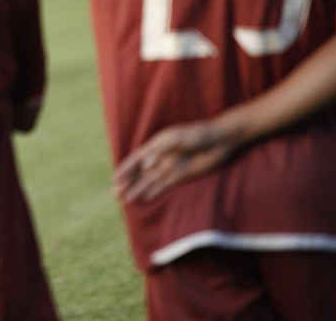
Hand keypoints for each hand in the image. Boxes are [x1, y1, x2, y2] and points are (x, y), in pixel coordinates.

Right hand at [114, 119, 240, 202]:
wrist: (221, 140)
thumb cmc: (199, 134)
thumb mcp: (177, 138)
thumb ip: (160, 150)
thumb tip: (145, 164)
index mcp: (157, 144)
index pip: (137, 159)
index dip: (125, 169)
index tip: (115, 179)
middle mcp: (161, 157)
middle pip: (140, 172)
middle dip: (127, 183)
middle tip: (114, 194)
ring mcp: (171, 166)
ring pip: (150, 181)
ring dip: (138, 190)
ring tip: (126, 200)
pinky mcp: (182, 175)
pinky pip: (164, 185)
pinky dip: (154, 191)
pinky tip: (145, 198)